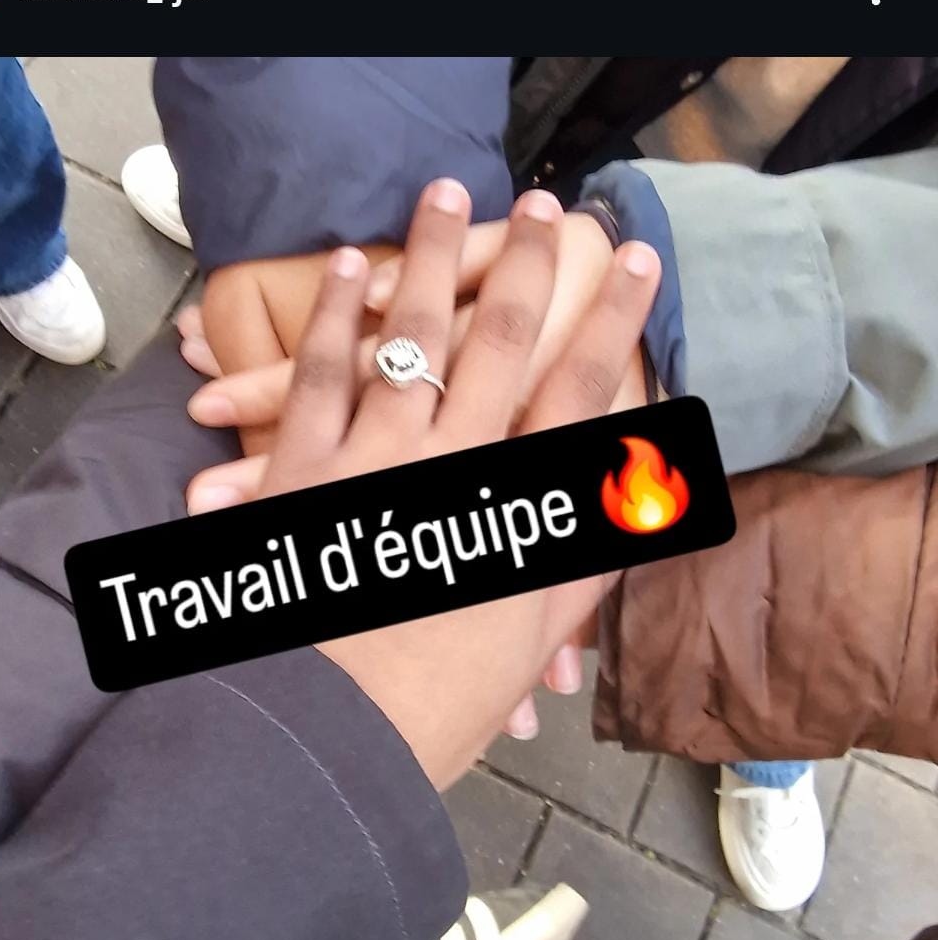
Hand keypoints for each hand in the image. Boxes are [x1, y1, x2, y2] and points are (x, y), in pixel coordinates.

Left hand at [198, 178, 658, 787]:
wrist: (317, 743)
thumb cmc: (430, 710)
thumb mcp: (525, 644)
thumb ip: (577, 565)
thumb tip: (625, 504)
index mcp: (515, 512)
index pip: (581, 393)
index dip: (614, 321)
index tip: (637, 263)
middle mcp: (451, 466)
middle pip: (500, 343)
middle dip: (530, 267)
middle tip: (551, 207)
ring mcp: (372, 459)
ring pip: (410, 335)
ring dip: (430, 259)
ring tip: (446, 196)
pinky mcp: (300, 469)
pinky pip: (321, 373)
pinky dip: (338, 316)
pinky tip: (350, 268)